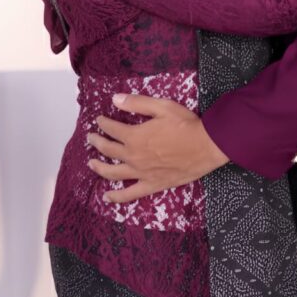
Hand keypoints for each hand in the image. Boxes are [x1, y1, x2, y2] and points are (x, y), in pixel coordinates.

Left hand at [87, 94, 228, 202]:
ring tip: (91, 163)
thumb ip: (137, 103)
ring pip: (113, 173)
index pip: (112, 129)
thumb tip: (115, 99)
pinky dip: (117, 197)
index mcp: (135, 136)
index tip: (100, 120)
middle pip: (108, 150)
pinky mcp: (152, 185)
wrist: (205, 146)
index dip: (103, 123)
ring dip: (99, 167)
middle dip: (97, 142)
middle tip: (91, 137)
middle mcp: (133, 156)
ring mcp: (141, 173)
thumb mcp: (162, 106)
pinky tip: (108, 197)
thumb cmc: (185, 124)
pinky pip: (130, 194)